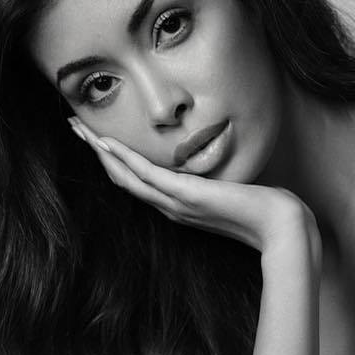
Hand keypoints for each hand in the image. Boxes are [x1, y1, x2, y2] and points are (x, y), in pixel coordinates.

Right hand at [69, 117, 319, 263]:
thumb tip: (219, 165)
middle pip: (122, 177)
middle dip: (96, 151)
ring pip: (126, 176)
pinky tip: (106, 143)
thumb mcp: (233, 189)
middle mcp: (171, 207)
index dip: (113, 158)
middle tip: (74, 127)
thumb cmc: (263, 209)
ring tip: (79, 129)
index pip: (137, 180)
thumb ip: (218, 180)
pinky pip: (146, 176)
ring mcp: (176, 203)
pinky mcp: (187, 196)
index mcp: (178, 205)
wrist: (280, 227)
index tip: (97, 136)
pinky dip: (124, 159)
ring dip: (100, 151)